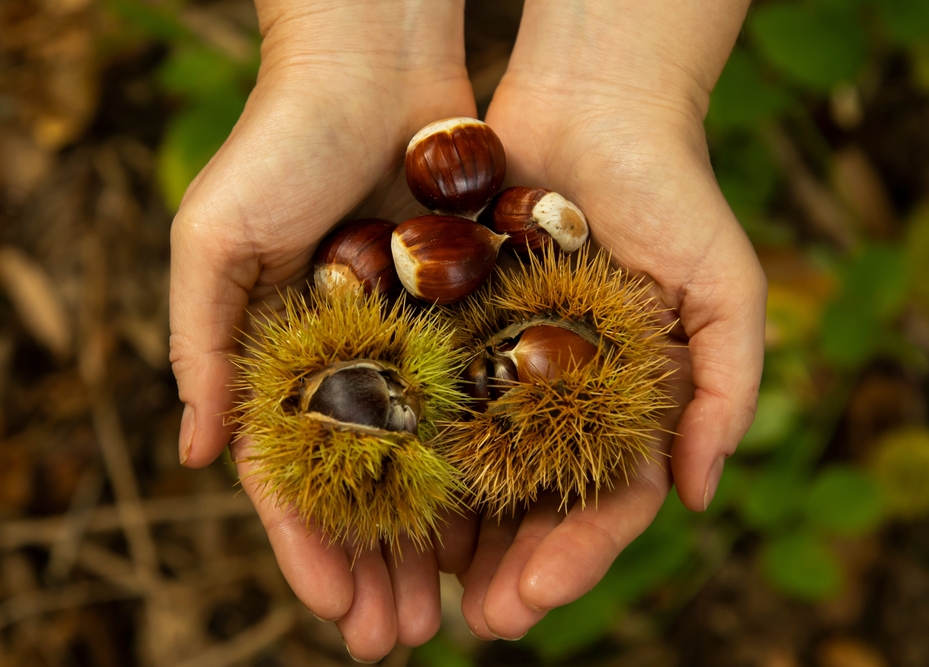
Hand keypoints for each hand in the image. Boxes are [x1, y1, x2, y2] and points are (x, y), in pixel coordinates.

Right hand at [168, 1, 478, 659]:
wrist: (373, 66)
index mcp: (283, 359)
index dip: (308, 545)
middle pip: (366, 488)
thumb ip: (201, 343)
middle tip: (396, 640)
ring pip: (428, 464)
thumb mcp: (217, 241)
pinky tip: (501, 524)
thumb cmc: (280, 144)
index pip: (293, 475)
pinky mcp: (469, 315)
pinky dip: (485, 464)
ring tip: (451, 610)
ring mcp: (411, 345)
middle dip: (376, 565)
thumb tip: (198, 454)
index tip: (331, 611)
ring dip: (435, 538)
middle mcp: (350, 363)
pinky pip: (479, 404)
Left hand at [456, 0, 764, 639]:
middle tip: (479, 619)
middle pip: (535, 505)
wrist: (593, 109)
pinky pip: (428, 402)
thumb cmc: (672, 193)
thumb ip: (725, 391)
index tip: (540, 594)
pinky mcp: (452, 333)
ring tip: (425, 591)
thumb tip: (699, 496)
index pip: (607, 502)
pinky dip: (412, 455)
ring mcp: (505, 371)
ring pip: (476, 471)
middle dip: (512, 566)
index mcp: (627, 408)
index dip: (578, 554)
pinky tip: (386, 501)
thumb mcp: (723, 289)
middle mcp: (563, 402)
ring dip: (453, 534)